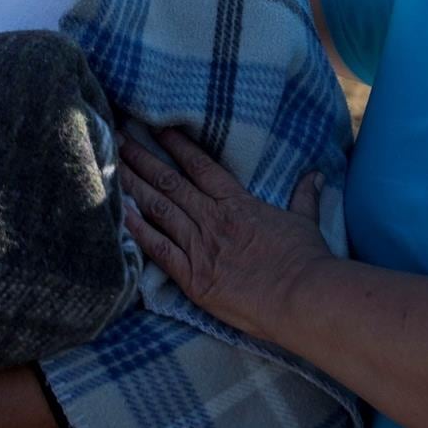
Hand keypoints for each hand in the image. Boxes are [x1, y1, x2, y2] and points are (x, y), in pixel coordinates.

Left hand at [117, 126, 331, 341]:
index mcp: (238, 204)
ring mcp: (201, 247)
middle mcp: (213, 219)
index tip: (156, 129)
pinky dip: (137, 231)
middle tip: (120, 138)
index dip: (177, 146)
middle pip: (170, 182)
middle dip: (143, 159)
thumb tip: (315, 175)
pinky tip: (118, 214)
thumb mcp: (306, 222)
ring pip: (159, 209)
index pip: (201, 167)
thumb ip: (304, 197)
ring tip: (112, 166)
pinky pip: (159, 250)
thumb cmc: (306, 261)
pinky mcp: (193, 278)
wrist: (302, 297)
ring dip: (133, 186)